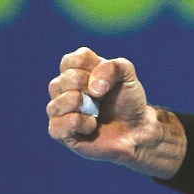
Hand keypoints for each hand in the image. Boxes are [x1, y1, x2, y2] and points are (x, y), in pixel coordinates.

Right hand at [46, 47, 177, 176]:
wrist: (135, 129)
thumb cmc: (127, 101)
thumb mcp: (128, 75)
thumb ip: (113, 67)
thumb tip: (93, 88)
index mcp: (77, 70)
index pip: (71, 60)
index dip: (91, 68)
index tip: (106, 78)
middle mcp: (63, 89)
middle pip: (65, 80)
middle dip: (90, 88)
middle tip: (102, 97)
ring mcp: (59, 110)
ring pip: (57, 103)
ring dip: (84, 106)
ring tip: (96, 111)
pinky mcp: (59, 132)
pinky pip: (60, 125)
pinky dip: (82, 124)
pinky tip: (92, 126)